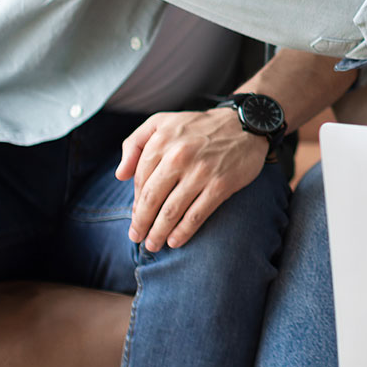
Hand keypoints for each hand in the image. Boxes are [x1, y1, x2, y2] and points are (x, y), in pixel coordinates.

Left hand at [116, 108, 268, 250]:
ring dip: (159, 232)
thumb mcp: (162, 122)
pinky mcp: (221, 185)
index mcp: (162, 141)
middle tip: (137, 237)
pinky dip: (183, 232)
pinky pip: (196, 214)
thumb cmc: (199, 126)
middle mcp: (179, 156)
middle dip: (142, 223)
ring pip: (172, 211)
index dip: (136, 203)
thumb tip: (120, 175)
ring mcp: (201, 172)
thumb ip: (135, 143)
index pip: (142, 181)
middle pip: (152, 199)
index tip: (136, 218)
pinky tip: (175, 241)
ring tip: (154, 244)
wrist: (246, 124)